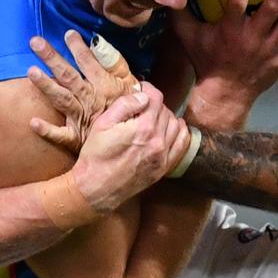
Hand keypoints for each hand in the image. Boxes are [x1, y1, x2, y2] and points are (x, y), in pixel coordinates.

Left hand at [27, 30, 138, 152]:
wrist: (134, 139)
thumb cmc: (130, 108)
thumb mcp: (130, 82)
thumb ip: (116, 63)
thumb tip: (99, 42)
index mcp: (104, 84)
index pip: (88, 62)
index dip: (78, 47)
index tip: (67, 33)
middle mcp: (89, 98)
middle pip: (68, 75)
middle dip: (51, 58)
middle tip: (35, 42)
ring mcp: (81, 117)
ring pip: (62, 99)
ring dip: (46, 85)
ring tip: (31, 71)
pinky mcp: (76, 137)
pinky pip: (60, 135)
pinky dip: (47, 130)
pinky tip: (33, 123)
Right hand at [70, 83, 190, 212]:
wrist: (96, 189)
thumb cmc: (96, 156)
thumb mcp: (102, 124)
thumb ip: (125, 105)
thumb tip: (143, 94)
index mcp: (143, 128)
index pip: (156, 98)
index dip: (147, 89)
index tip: (140, 89)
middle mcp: (158, 141)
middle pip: (165, 110)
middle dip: (153, 104)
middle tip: (140, 105)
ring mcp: (163, 155)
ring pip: (175, 124)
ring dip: (165, 116)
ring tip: (151, 117)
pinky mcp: (164, 167)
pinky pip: (182, 143)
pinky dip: (179, 132)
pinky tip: (170, 128)